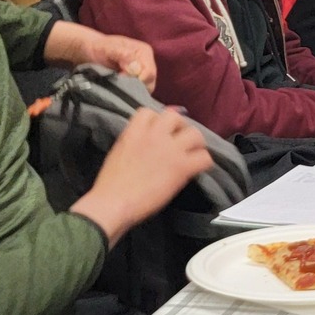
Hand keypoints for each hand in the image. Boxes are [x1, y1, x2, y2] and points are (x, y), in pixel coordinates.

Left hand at [44, 21, 157, 92]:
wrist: (88, 52)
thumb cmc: (98, 48)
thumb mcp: (108, 48)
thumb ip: (123, 56)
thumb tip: (136, 69)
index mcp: (144, 52)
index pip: (149, 73)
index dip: (136, 80)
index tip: (119, 79)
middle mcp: (147, 64)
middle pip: (149, 83)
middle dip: (134, 88)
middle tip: (116, 86)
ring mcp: (142, 75)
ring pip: (144, 91)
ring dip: (131, 92)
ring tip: (116, 88)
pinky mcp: (135, 84)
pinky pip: (137, 94)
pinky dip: (129, 95)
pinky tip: (118, 93)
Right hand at [68, 106, 211, 245]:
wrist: (113, 203)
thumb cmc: (110, 184)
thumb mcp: (119, 152)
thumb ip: (134, 139)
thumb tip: (147, 135)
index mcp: (134, 131)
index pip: (150, 111)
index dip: (157, 120)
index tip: (158, 132)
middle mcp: (155, 135)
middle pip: (176, 117)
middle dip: (179, 127)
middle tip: (179, 141)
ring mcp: (170, 150)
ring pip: (195, 134)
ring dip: (196, 143)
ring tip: (192, 153)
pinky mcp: (182, 167)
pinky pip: (204, 157)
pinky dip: (204, 162)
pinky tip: (197, 169)